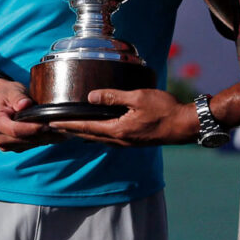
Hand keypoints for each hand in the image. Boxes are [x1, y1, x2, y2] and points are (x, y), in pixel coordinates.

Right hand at [0, 79, 68, 151]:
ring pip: (30, 145)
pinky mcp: (15, 148)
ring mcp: (5, 145)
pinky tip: (55, 133)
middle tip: (61, 127)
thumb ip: (18, 97)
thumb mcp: (12, 91)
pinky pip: (32, 146)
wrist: (1, 101)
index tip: (47, 124)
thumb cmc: (7, 95)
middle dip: (43, 134)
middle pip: (24, 140)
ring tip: (61, 130)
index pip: (14, 130)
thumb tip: (25, 104)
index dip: (32, 129)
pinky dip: (44, 140)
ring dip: (46, 139)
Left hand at [49, 89, 196, 146]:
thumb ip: (113, 97)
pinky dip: (97, 133)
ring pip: (99, 138)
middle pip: (89, 135)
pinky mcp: (135, 140)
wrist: (186, 125)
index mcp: (118, 130)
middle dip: (71, 130)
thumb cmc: (165, 109)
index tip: (52, 123)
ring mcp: (128, 142)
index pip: (86, 127)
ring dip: (83, 133)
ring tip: (71, 127)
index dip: (68, 124)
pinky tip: (96, 128)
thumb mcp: (137, 98)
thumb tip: (91, 97)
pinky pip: (109, 138)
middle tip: (54, 126)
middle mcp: (120, 140)